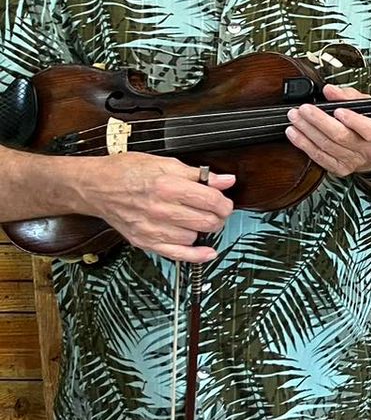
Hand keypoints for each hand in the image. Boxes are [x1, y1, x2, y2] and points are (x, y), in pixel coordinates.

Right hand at [83, 153, 233, 262]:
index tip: (224, 201)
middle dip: (218, 217)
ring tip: (197, 220)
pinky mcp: (144, 241)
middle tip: (216, 212)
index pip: (211, 200)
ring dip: (202, 230)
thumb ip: (198, 174)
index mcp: (167, 186)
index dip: (224, 202)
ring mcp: (152, 228)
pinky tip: (207, 252)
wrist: (95, 187)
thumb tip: (226, 180)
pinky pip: (176, 254)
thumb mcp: (164, 164)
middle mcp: (160, 209)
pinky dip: (195, 255)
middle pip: (206, 221)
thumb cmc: (126, 171)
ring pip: (194, 237)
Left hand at [287, 83, 370, 178]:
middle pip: (342, 137)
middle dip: (320, 121)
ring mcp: (354, 161)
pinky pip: (319, 158)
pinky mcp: (340, 169)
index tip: (337, 110)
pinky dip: (304, 145)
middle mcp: (369, 150)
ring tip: (295, 118)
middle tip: (304, 109)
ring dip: (307, 131)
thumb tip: (330, 90)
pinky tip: (294, 134)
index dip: (354, 120)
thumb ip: (350, 96)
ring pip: (327, 146)